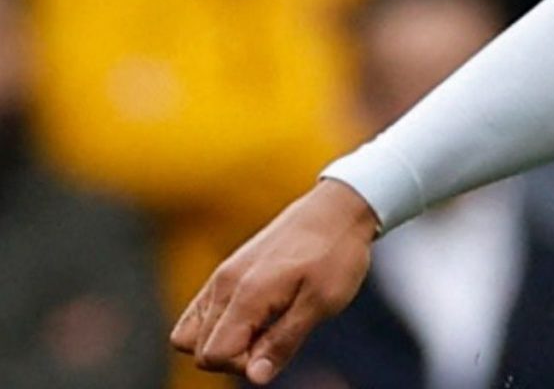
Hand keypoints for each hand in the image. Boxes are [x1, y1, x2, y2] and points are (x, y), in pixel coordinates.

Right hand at [171, 179, 378, 383]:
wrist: (338, 208)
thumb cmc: (336, 254)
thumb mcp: (322, 302)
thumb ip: (284, 341)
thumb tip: (255, 377)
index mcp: (245, 294)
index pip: (213, 355)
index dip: (243, 366)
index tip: (277, 349)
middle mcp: (223, 285)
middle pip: (196, 349)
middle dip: (231, 358)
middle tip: (274, 338)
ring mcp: (221, 277)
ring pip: (189, 333)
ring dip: (221, 342)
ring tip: (264, 330)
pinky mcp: (226, 272)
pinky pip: (200, 312)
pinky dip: (220, 325)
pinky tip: (258, 316)